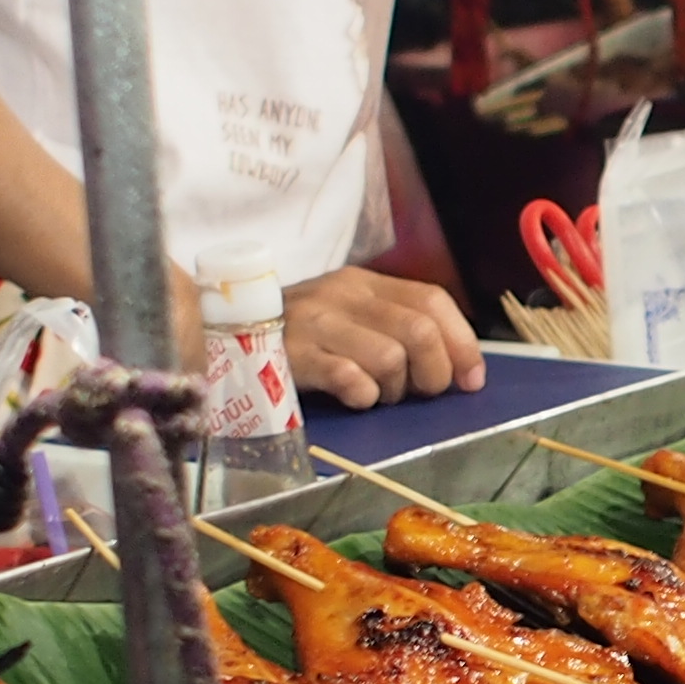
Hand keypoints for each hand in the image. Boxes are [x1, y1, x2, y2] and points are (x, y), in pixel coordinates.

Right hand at [283, 267, 483, 410]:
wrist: (213, 335)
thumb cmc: (292, 338)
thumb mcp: (344, 318)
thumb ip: (393, 330)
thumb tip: (456, 368)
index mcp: (363, 283)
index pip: (432, 301)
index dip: (462, 342)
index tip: (471, 379)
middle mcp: (342, 294)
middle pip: (420, 331)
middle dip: (435, 372)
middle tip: (420, 393)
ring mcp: (315, 323)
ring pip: (390, 356)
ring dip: (395, 388)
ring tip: (377, 395)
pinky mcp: (292, 355)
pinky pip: (349, 378)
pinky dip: (363, 396)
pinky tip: (354, 400)